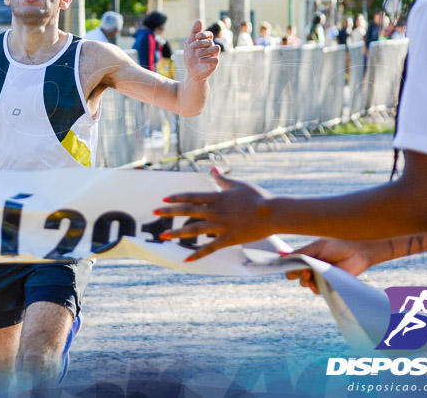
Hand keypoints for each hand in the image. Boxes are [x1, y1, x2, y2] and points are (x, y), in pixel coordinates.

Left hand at [156, 167, 273, 260]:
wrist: (272, 213)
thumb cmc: (257, 196)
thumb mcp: (238, 184)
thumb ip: (222, 178)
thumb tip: (211, 167)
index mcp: (217, 198)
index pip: (191, 197)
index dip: (176, 198)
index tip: (163, 199)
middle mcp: (215, 212)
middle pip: (187, 211)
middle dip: (169, 212)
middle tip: (153, 213)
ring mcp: (220, 226)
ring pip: (193, 230)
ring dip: (176, 233)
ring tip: (162, 236)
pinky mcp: (228, 239)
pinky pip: (209, 248)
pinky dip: (197, 255)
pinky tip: (186, 259)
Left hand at [183, 19, 219, 81]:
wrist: (190, 71)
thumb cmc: (190, 57)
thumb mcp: (189, 44)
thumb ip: (194, 33)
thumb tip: (199, 20)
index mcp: (206, 43)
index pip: (209, 34)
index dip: (204, 34)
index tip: (196, 36)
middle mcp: (212, 48)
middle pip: (210, 41)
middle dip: (200, 43)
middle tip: (191, 47)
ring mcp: (214, 56)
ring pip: (216, 49)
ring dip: (205, 51)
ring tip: (197, 55)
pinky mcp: (214, 65)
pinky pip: (215, 59)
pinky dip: (207, 59)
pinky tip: (200, 60)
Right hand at [284, 239, 374, 294]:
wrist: (357, 251)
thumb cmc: (337, 245)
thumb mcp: (316, 246)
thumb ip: (301, 252)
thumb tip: (282, 256)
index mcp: (307, 257)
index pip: (291, 265)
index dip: (286, 266)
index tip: (284, 265)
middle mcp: (311, 268)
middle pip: (294, 276)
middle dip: (294, 274)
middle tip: (300, 269)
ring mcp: (320, 277)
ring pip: (305, 284)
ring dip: (304, 280)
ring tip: (309, 273)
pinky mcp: (329, 286)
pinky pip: (317, 290)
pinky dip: (316, 286)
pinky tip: (320, 279)